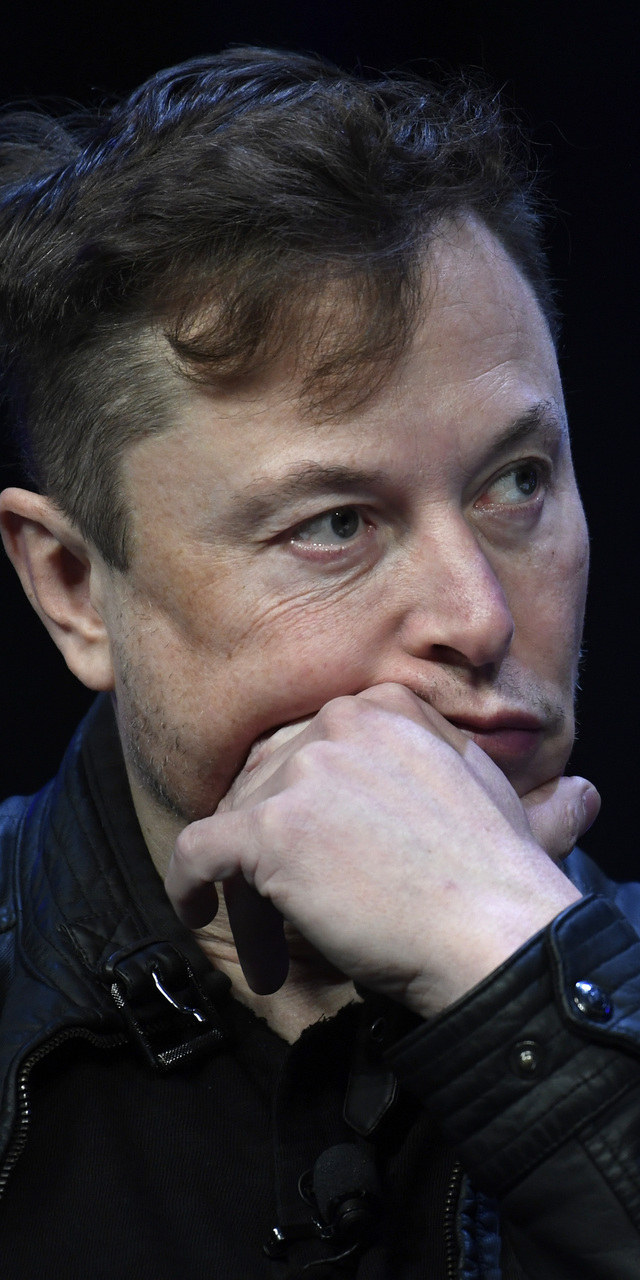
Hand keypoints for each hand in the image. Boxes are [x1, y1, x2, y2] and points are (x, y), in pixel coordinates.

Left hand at [166, 684, 595, 1013]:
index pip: (306, 748)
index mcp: (385, 708)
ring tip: (272, 940)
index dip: (300, 804)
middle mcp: (337, 723)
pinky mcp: (269, 828)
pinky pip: (196, 850)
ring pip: (234, 820)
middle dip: (271, 845)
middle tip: (290, 906)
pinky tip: (198, 913)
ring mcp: (301, 772)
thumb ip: (506, 785)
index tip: (309, 851)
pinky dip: (189, 885)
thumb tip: (582, 794)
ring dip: (245, 884)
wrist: (494, 932)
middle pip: (266, 781)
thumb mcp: (504, 805)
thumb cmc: (503, 879)